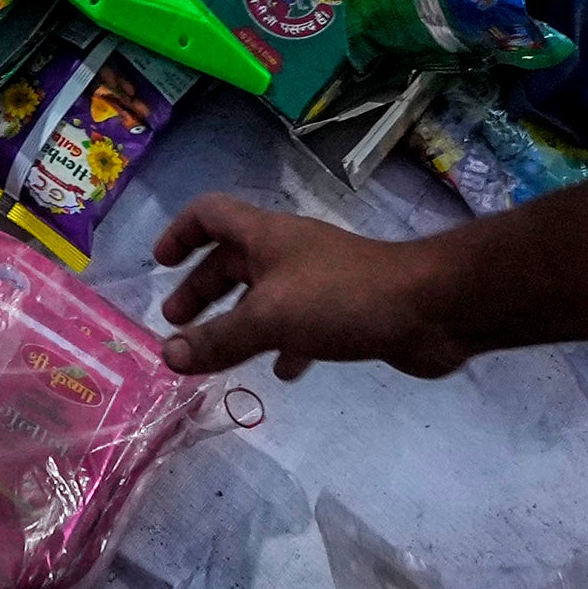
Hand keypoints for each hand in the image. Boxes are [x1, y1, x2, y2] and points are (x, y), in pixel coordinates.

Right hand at [151, 188, 484, 377]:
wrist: (427, 309)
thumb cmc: (340, 298)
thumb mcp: (268, 319)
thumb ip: (216, 339)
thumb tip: (166, 356)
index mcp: (265, 236)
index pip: (210, 215)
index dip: (180, 233)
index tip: (159, 265)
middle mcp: (288, 252)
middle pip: (232, 261)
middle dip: (201, 290)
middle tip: (177, 325)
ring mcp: (318, 282)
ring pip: (264, 297)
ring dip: (237, 322)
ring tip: (217, 357)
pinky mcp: (344, 313)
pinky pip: (299, 326)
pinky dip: (283, 346)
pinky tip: (283, 374)